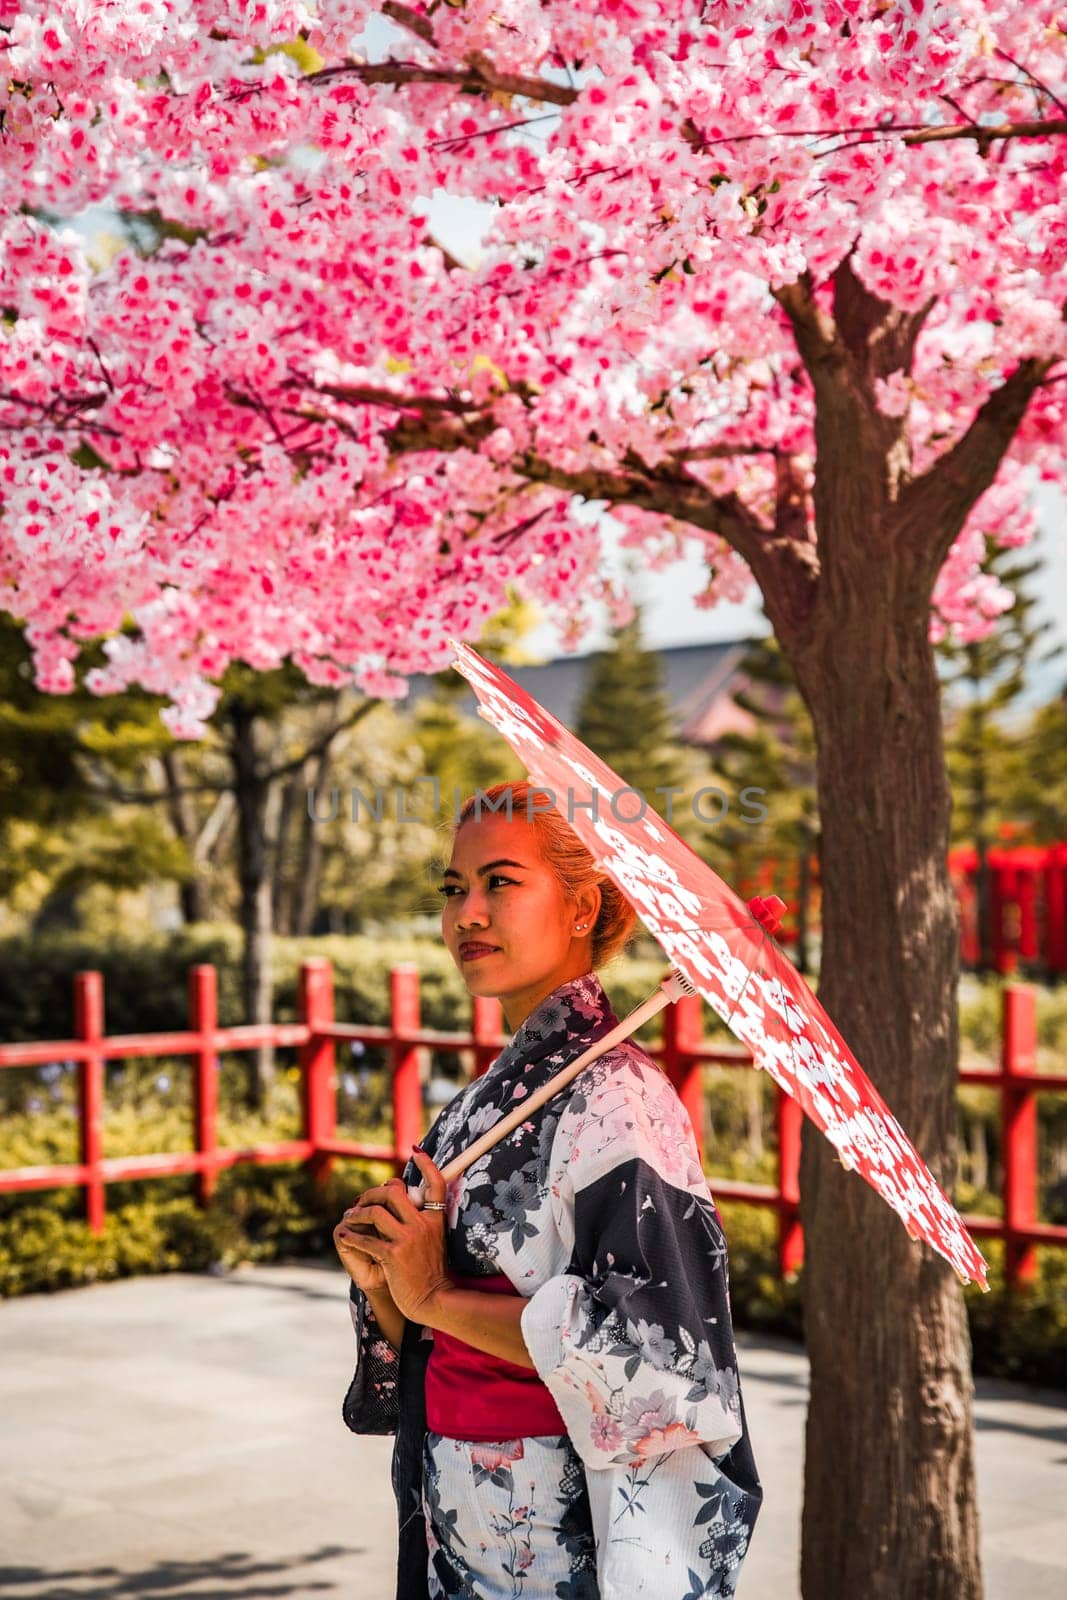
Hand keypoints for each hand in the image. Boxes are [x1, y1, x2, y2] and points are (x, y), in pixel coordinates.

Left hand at [337, 1148, 454, 1323]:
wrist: (434, 1299)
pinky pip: (366, 1239)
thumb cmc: (432, 1271)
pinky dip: (351, 1236)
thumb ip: (422, 1220)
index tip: (416, 1150)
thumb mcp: (434, 1239)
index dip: (426, 1164)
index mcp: (435, 1219)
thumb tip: (404, 1200)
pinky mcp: (392, 1256)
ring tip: (349, 1218)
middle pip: (394, 1192)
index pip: (435, 1183)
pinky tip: (344, 1236)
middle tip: (362, 1200)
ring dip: (357, 1214)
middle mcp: (422, 1224)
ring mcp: (407, 1239)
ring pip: (375, 1213)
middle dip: (373, 1192)